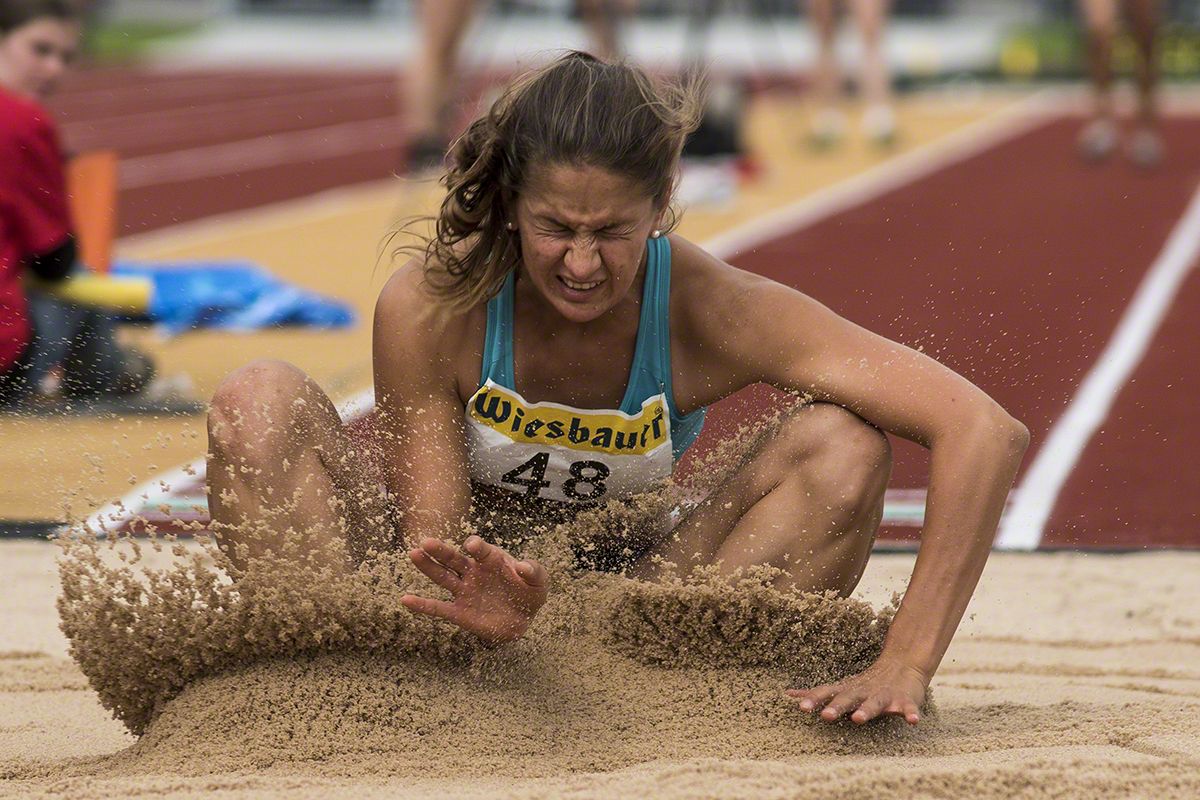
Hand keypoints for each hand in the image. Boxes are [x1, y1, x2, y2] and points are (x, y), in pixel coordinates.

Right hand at [401, 535, 548, 645]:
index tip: (472, 546)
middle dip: (441, 550)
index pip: (481, 550)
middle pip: (454, 559)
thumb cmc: (530, 593)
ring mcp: (464, 592)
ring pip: (442, 577)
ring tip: (413, 555)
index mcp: (491, 560)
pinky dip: (422, 605)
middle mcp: (473, 573)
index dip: (476, 546)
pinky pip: (438, 608)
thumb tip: (522, 566)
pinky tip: (405, 600)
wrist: (524, 619)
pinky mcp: (460, 612)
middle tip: (425, 542)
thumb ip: (533, 571)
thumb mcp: (539, 581)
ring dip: (428, 567)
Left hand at [785, 657, 928, 724]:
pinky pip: (908, 709)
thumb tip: (788, 694)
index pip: (826, 694)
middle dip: (837, 707)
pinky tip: (913, 721)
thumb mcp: (841, 688)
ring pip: (874, 704)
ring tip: (858, 719)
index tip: (800, 707)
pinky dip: (910, 714)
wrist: (902, 666)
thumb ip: (817, 693)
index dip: (814, 699)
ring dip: (866, 711)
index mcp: (847, 691)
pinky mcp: (904, 701)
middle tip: (826, 716)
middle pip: (848, 699)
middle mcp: (863, 693)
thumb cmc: (865, 684)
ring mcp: (883, 696)